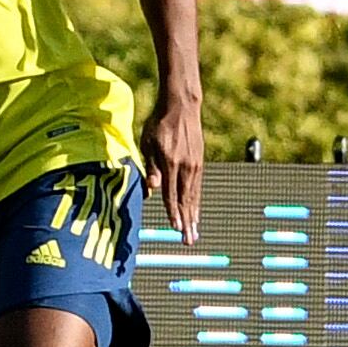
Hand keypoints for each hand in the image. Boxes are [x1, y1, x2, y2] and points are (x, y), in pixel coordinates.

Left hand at [140, 98, 203, 243]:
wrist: (181, 106)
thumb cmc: (158, 123)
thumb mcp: (148, 142)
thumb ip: (150, 167)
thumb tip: (153, 189)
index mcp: (170, 163)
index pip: (171, 194)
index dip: (173, 213)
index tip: (176, 228)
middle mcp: (185, 166)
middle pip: (185, 199)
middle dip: (186, 222)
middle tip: (188, 240)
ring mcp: (195, 165)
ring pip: (193, 195)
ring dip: (193, 215)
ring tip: (193, 232)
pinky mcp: (199, 162)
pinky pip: (197, 186)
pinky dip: (196, 201)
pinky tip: (195, 211)